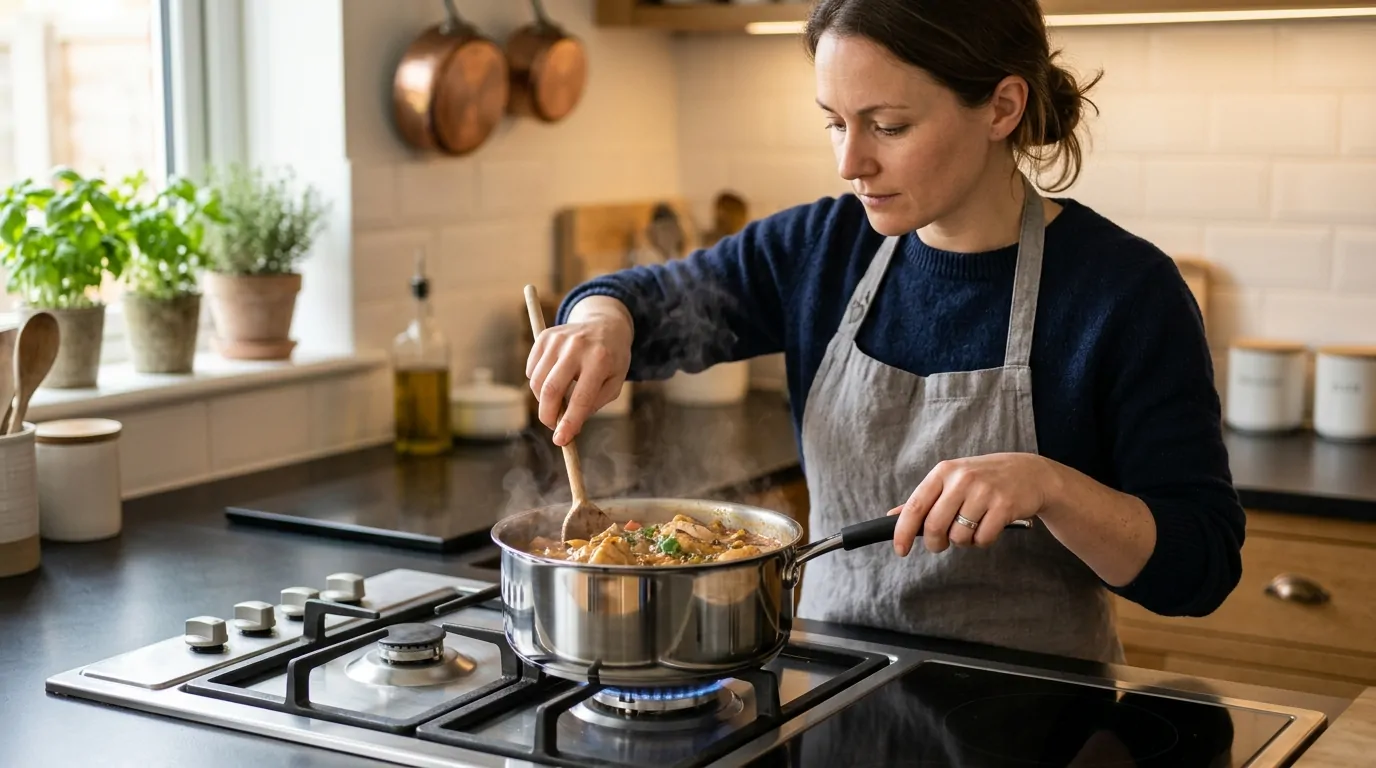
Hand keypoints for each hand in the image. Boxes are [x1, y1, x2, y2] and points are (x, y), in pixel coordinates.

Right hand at [525, 296, 633, 445]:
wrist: (605, 325)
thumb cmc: (611, 360)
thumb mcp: (614, 384)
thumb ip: (593, 404)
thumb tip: (567, 425)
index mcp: (600, 359)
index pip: (580, 398)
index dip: (569, 422)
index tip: (560, 441)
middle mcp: (577, 346)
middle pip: (551, 390)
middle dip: (548, 415)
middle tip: (553, 426)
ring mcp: (558, 339)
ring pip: (537, 382)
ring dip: (543, 400)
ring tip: (558, 401)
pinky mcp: (545, 337)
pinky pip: (531, 370)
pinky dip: (537, 383)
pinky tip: (553, 380)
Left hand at [888, 453, 1056, 555]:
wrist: (1031, 473)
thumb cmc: (985, 478)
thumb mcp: (953, 479)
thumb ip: (925, 499)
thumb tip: (893, 517)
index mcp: (944, 472)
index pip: (915, 506)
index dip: (903, 532)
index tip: (899, 550)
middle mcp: (962, 479)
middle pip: (935, 526)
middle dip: (935, 543)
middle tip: (940, 544)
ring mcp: (984, 491)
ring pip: (959, 536)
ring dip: (963, 541)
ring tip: (973, 527)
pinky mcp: (1004, 506)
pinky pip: (982, 539)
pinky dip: (982, 541)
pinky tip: (989, 527)